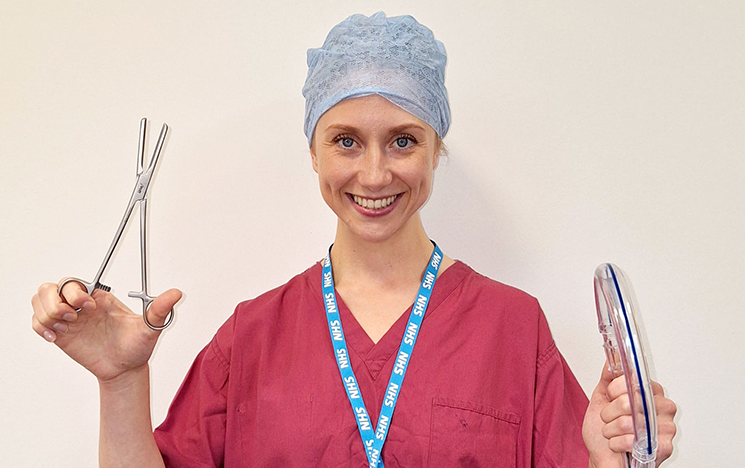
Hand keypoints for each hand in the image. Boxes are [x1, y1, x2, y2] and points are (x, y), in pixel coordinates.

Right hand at [31, 280, 181, 382]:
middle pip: (50, 287)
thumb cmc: (137, 346)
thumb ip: (159, 310)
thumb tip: (177, 293)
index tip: (88, 306)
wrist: (125, 370)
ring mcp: (68, 319)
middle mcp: (80, 305)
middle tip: (74, 318)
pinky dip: (41, 327)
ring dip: (46, 313)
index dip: (74, 291)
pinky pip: (37, 323)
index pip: (74, 281)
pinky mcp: (59, 334)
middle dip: (55, 301)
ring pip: (39, 300)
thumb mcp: (150, 327)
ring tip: (65, 327)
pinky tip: (56, 338)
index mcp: (99, 297)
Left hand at [582, 363, 676, 467]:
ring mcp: (666, 427)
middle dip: (609, 412)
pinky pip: (633, 439)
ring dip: (611, 429)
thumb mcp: (601, 399)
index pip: (635, 378)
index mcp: (650, 392)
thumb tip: (612, 359)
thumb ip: (608, 378)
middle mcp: (662, 407)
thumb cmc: (603, 432)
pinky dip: (617, 443)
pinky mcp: (664, 447)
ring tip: (613, 433)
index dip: (615, 388)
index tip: (611, 395)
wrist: (604, 459)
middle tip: (608, 418)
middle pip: (630, 400)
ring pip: (629, 420)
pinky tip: (619, 445)